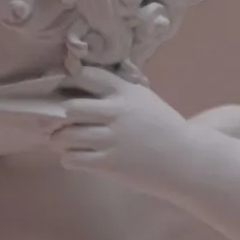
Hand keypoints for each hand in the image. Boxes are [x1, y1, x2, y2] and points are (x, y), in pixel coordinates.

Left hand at [50, 68, 192, 189]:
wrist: (183, 159)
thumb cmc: (161, 127)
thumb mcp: (143, 98)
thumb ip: (118, 88)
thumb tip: (85, 78)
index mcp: (125, 92)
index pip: (87, 76)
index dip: (68, 81)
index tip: (60, 88)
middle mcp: (117, 112)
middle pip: (71, 108)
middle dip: (58, 116)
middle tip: (56, 122)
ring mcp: (112, 139)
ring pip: (67, 136)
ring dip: (58, 139)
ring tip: (61, 141)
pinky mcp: (109, 163)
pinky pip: (73, 159)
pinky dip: (68, 158)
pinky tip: (74, 157)